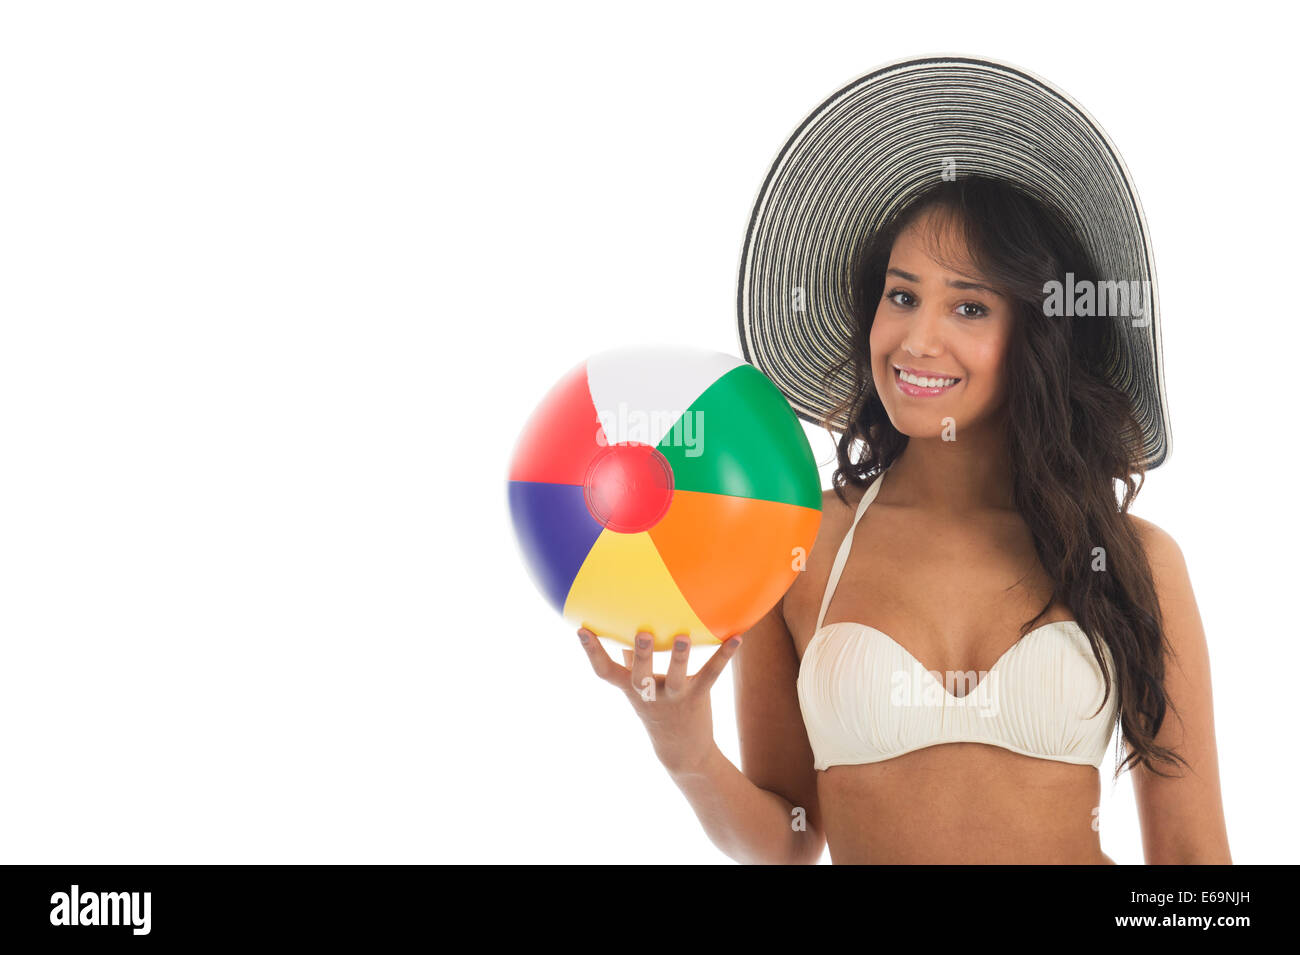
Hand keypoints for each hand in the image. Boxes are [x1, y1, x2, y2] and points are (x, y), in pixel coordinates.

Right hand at [577, 628, 742, 774]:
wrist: (682, 752)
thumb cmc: (657, 711)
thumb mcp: (639, 692)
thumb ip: (630, 664)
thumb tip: (620, 632)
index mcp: (631, 689)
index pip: (605, 672)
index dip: (592, 652)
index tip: (581, 630)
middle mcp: (649, 694)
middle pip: (641, 675)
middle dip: (641, 655)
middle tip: (641, 633)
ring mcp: (674, 698)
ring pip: (677, 677)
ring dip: (681, 657)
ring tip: (685, 637)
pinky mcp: (698, 697)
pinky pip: (711, 675)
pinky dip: (724, 656)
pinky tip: (736, 638)